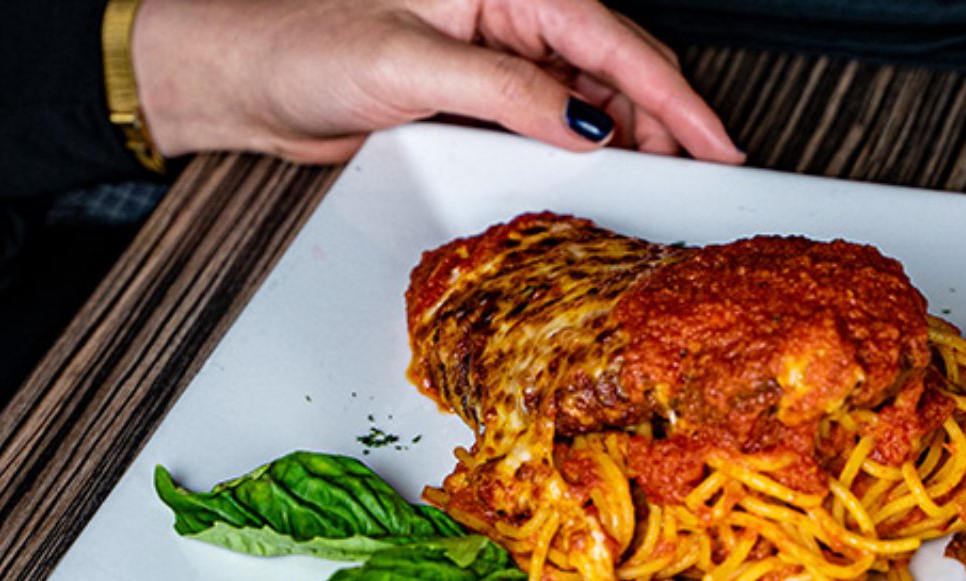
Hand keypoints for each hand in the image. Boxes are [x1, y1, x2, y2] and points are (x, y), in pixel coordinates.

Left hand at [132, 0, 744, 164]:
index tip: (717, 139)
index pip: (610, 39)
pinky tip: (600, 168)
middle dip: (664, 116)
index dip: (673, 95)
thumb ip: (506, 91)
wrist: (248, 80)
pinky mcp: (479, 89)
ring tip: (659, 179)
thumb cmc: (302, 46)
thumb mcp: (409, 64)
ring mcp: (495, 52)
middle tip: (703, 172)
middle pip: (614, 62)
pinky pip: (552, 113)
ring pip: (589, 91)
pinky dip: (584, 143)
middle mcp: (506, 12)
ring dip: (626, 134)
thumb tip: (587, 123)